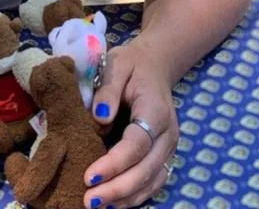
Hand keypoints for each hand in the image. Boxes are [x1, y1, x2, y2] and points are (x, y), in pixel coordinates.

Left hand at [82, 39, 177, 208]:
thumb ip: (107, 89)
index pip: (137, 143)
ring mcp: (169, 149)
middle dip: (117, 189)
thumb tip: (99, 118)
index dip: (115, 163)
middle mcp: (167, 134)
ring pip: (152, 182)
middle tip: (88, 201)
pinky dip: (134, 197)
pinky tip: (112, 204)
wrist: (155, 65)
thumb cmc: (132, 65)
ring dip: (125, 198)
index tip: (89, 176)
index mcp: (156, 109)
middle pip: (146, 170)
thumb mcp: (117, 64)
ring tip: (96, 206)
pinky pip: (153, 183)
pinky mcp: (164, 157)